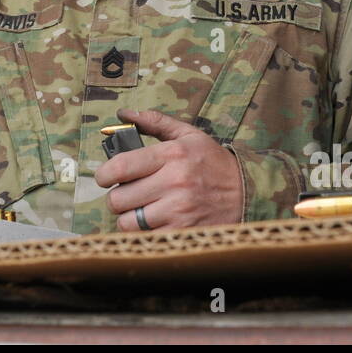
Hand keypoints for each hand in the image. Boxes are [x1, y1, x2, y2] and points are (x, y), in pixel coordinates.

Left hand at [95, 108, 242, 229]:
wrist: (248, 194)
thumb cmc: (214, 163)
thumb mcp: (189, 135)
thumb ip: (155, 122)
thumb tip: (124, 114)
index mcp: (172, 155)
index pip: (120, 166)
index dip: (103, 175)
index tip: (104, 178)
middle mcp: (174, 183)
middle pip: (119, 199)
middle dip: (118, 198)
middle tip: (128, 195)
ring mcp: (179, 211)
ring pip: (128, 222)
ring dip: (129, 219)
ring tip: (141, 211)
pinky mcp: (183, 233)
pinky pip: (146, 239)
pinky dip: (144, 234)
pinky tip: (154, 224)